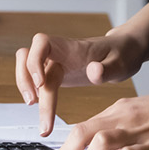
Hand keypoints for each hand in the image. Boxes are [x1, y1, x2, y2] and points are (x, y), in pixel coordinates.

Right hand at [16, 33, 144, 135]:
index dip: (35, 60)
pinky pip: (34, 79)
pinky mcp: (55, 73)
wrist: (123, 51)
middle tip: (33, 103)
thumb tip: (92, 73)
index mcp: (71, 47)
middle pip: (27, 58)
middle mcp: (58, 53)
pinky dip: (33, 92)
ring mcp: (54, 62)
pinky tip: (41, 107)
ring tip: (33, 106)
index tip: (41, 82)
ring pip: (26, 68)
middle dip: (25, 81)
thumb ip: (107, 69)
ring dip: (24, 86)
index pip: (42, 42)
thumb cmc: (122, 54)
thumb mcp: (121, 63)